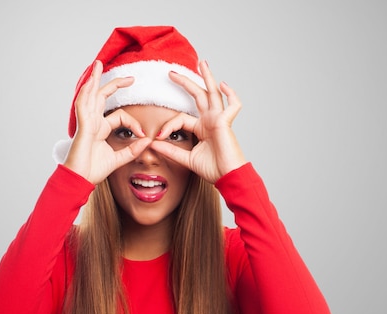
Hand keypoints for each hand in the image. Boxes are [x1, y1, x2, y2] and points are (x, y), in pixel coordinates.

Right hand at [63, 60, 150, 184]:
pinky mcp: (82, 127)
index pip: (120, 116)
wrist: (80, 179)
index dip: (134, 123)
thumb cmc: (93, 170)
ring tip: (98, 64)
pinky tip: (90, 83)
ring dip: (94, 79)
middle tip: (129, 77)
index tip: (144, 134)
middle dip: (114, 84)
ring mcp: (86, 123)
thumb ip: (133, 150)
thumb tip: (148, 141)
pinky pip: (83, 106)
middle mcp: (92, 122)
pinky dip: (86, 93)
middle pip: (101, 97)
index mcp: (100, 129)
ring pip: (90, 95)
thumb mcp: (119, 159)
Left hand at [150, 61, 246, 183]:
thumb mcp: (187, 159)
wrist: (227, 178)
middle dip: (185, 83)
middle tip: (171, 73)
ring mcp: (219, 120)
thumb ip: (170, 150)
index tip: (157, 137)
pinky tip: (223, 85)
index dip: (167, 126)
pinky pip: (233, 105)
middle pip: (197, 96)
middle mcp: (210, 121)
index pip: (181, 118)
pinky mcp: (226, 123)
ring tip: (202, 63)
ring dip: (208, 77)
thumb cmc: (213, 170)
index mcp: (202, 128)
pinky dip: (231, 94)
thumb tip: (153, 144)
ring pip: (213, 93)